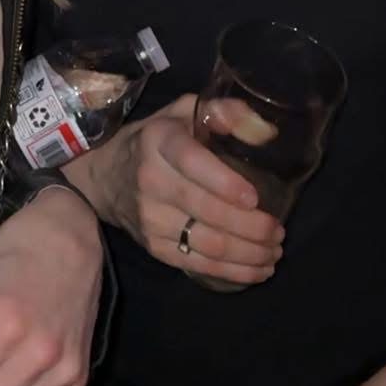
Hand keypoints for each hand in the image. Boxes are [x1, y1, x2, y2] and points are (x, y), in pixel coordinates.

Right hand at [64, 92, 283, 287]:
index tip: (255, 198)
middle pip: (207, 211)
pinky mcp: (154, 247)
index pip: (192, 163)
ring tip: (274, 251)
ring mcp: (151, 218)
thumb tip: (265, 130)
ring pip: (208, 244)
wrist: (106, 176)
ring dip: (249, 254)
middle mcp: (152, 181)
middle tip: (279, 231)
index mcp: (161, 142)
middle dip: (251, 227)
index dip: (225, 183)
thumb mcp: (183, 112)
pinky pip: (198, 265)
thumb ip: (224, 112)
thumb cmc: (157, 138)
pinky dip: (233, 273)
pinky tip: (257, 270)